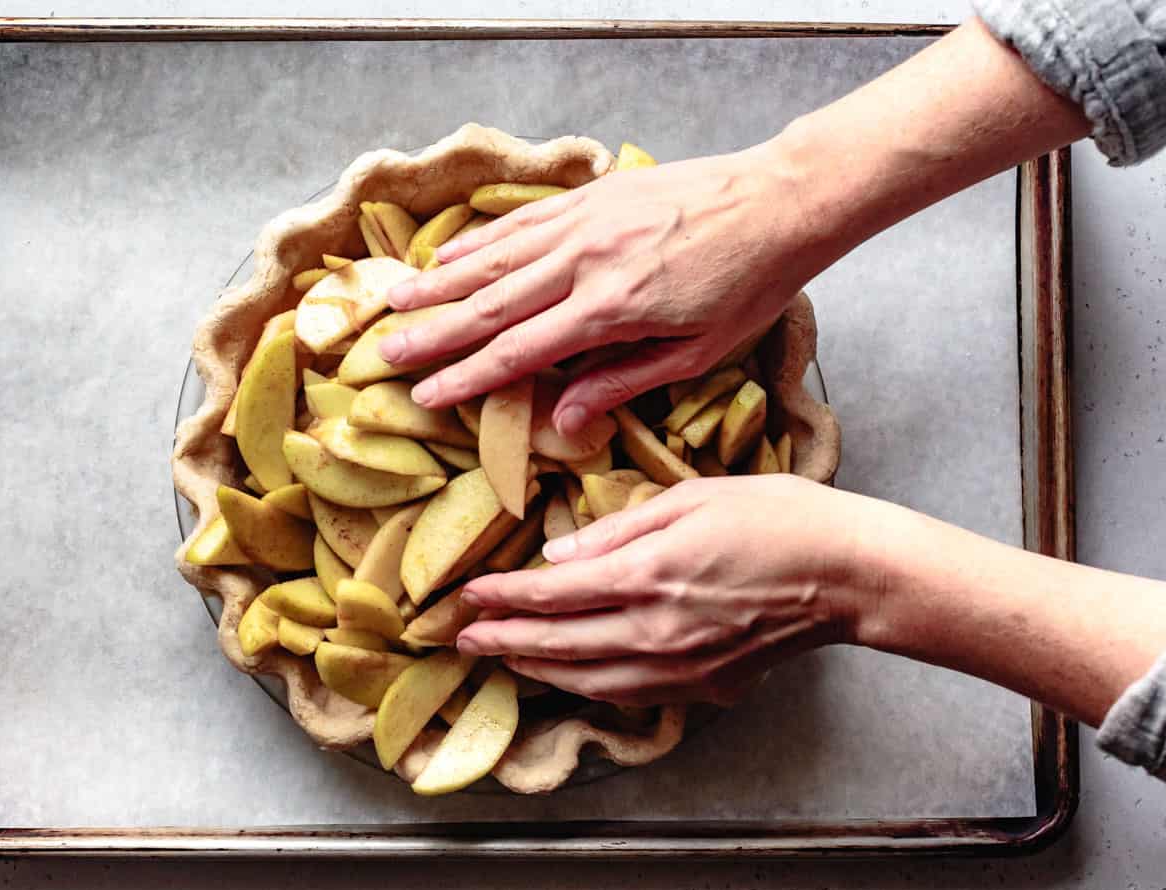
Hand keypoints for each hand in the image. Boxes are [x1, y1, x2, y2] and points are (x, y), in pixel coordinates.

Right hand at [380, 146, 828, 435]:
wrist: (780, 200)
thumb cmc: (748, 285)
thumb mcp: (696, 352)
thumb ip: (623, 382)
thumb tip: (560, 417)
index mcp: (609, 310)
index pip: (518, 351)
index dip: (466, 376)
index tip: (425, 394)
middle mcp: (584, 262)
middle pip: (491, 303)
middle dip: (433, 331)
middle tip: (385, 351)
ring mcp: (584, 223)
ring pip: (496, 256)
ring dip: (441, 281)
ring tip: (396, 298)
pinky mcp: (592, 196)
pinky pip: (523, 219)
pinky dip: (482, 238)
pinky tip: (451, 252)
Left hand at [456, 476, 880, 706]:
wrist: (852, 574)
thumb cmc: (780, 518)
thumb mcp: (693, 496)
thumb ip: (619, 529)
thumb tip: (559, 554)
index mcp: (650, 575)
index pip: (552, 593)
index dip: (503, 597)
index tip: (468, 597)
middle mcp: (657, 631)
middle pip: (559, 643)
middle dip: (503, 640)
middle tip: (461, 639)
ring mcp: (683, 668)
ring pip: (589, 680)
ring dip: (538, 671)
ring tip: (504, 659)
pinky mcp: (708, 687)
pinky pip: (632, 695)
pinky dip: (589, 688)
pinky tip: (571, 678)